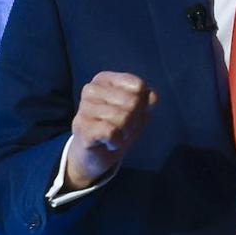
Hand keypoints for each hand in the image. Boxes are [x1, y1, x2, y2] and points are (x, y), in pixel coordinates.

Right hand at [64, 71, 156, 189]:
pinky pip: (112, 132)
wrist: (96, 154)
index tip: (129, 113)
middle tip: (121, 128)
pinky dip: (116, 142)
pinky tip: (107, 143)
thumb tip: (153, 96)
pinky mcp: (82, 128)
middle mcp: (91, 90)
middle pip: (132, 102)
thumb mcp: (136, 112)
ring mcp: (84, 108)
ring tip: (114, 136)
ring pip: (123, 118)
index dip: (142, 105)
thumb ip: (146, 100)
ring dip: (125, 133)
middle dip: (134, 121)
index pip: (138, 86)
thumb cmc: (116, 128)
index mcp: (104, 79)